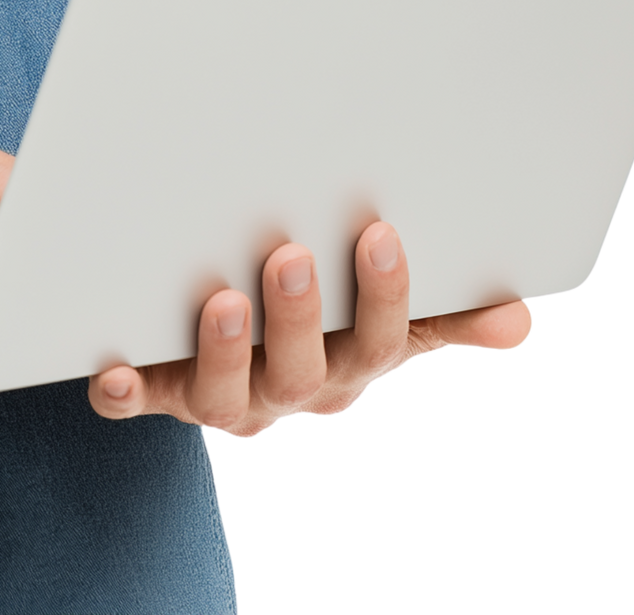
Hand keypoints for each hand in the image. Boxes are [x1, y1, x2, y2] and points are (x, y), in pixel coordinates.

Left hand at [86, 222, 533, 434]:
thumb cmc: (314, 319)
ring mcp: (220, 396)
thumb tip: (520, 317)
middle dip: (299, 316)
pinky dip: (124, 390)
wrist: (219, 351)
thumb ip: (441, 316)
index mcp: (345, 367)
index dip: (381, 296)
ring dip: (224, 350)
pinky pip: (136, 401)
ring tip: (222, 299)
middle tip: (291, 253)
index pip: (376, 342)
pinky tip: (113, 371)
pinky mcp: (155, 391)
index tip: (377, 232)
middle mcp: (286, 392)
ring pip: (225, 395)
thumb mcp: (377, 318)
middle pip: (302, 372)